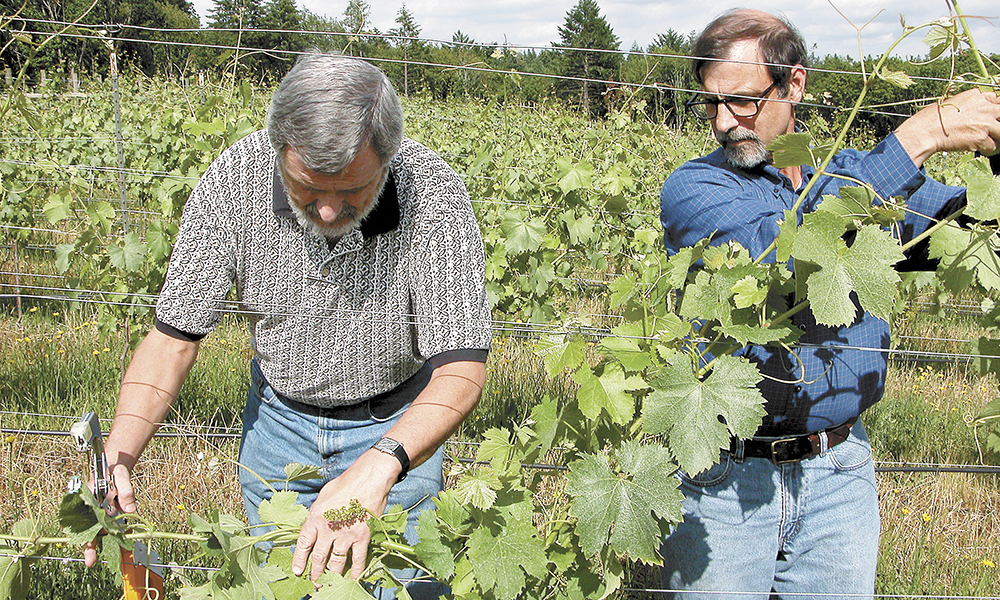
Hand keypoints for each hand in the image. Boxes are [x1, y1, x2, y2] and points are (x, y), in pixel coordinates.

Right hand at [83, 462, 135, 566]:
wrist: (115, 469)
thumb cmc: (114, 472)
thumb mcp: (120, 476)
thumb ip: (126, 490)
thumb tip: (131, 511)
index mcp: (88, 501)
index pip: (84, 522)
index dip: (85, 535)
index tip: (87, 547)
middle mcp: (92, 511)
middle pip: (89, 531)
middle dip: (90, 547)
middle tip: (90, 562)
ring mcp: (101, 515)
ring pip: (103, 532)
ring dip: (109, 544)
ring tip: (116, 558)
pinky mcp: (112, 516)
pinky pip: (115, 528)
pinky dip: (119, 536)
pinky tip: (125, 547)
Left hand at [291, 450, 398, 581]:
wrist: (369, 478)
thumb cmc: (346, 483)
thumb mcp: (323, 496)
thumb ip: (317, 514)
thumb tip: (313, 526)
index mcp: (315, 518)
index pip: (303, 544)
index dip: (299, 560)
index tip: (297, 571)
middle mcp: (328, 529)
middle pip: (319, 557)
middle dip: (315, 573)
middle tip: (314, 582)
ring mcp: (346, 534)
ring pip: (336, 562)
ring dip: (332, 575)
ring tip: (329, 583)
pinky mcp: (362, 536)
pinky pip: (358, 559)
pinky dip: (355, 571)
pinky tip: (352, 579)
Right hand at [896, 88, 999, 166]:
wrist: (926, 131)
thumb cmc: (935, 118)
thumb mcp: (957, 102)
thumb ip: (974, 104)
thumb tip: (983, 111)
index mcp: (979, 95)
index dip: (998, 109)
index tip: (995, 116)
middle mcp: (985, 107)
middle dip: (999, 124)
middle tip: (994, 130)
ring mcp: (984, 123)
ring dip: (997, 138)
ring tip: (988, 141)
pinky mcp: (980, 138)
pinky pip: (993, 146)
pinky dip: (987, 149)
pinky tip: (979, 148)